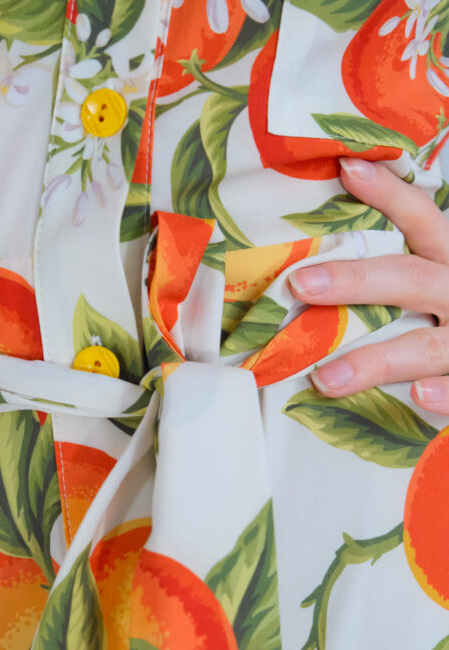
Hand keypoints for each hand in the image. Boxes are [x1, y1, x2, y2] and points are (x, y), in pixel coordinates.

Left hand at [288, 157, 448, 414]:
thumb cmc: (444, 310)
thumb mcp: (431, 276)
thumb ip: (392, 266)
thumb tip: (315, 247)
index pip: (423, 220)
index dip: (390, 194)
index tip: (346, 170)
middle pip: (412, 279)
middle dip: (356, 281)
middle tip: (301, 283)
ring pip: (427, 345)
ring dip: (376, 360)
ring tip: (325, 379)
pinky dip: (444, 393)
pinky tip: (417, 394)